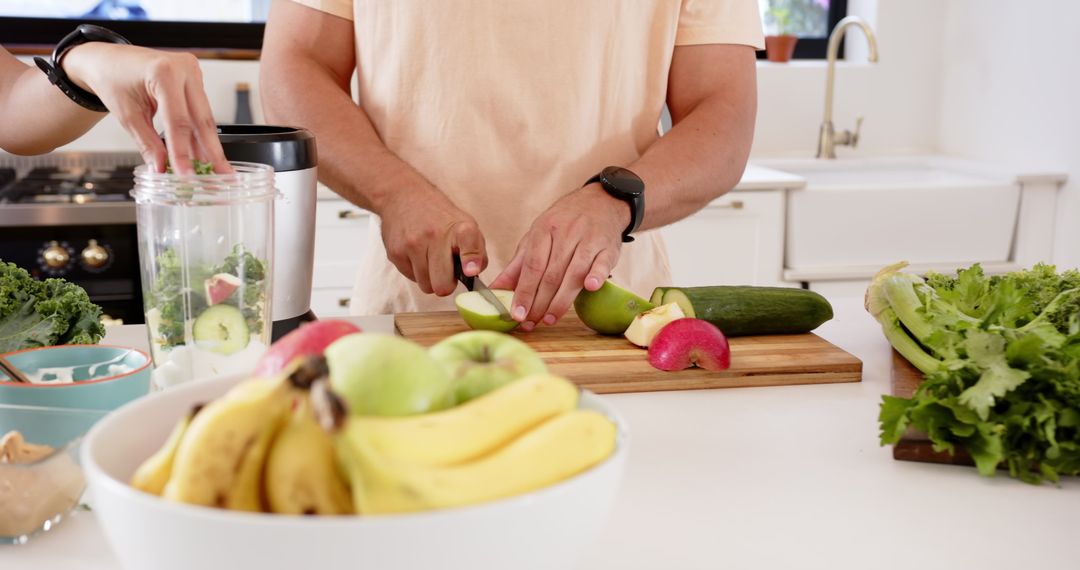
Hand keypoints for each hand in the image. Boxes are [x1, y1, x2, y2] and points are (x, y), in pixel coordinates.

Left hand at [62, 43, 229, 174]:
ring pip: (204, 117)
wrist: (107, 60)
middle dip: (210, 152)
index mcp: (164, 72)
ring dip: (207, 146)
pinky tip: (203, 154)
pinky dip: (199, 134)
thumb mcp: (127, 116)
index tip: (187, 175)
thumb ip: (148, 144)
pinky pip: (199, 111)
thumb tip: (162, 168)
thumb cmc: (113, 79)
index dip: (183, 152)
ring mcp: (192, 71)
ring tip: (215, 170)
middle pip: (201, 119)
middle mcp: (184, 68)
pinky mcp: (194, 79)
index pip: (178, 121)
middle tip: (222, 175)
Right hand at [379, 185, 487, 295]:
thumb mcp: (466, 226)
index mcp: (460, 228)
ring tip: (429, 258)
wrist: (403, 196)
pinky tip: (416, 255)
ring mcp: (413, 244)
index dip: (470, 261)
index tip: (470, 271)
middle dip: (446, 284)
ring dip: (430, 278)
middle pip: (442, 286)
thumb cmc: (440, 218)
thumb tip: (473, 275)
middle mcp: (436, 235)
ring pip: (426, 286)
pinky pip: (411, 279)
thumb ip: (477, 253)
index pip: (469, 246)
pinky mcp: (395, 252)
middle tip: (445, 270)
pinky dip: (416, 272)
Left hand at [491, 184, 628, 330]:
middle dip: (539, 302)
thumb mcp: (536, 237)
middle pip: (551, 274)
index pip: (532, 266)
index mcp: (544, 230)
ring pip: (574, 273)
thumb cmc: (563, 223)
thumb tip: (495, 290)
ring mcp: (589, 240)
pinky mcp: (609, 247)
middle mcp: (566, 234)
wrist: (600, 201)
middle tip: (529, 324)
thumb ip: (517, 266)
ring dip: (562, 300)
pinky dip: (597, 276)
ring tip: (549, 319)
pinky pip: (602, 264)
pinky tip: (589, 288)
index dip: (523, 292)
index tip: (516, 314)